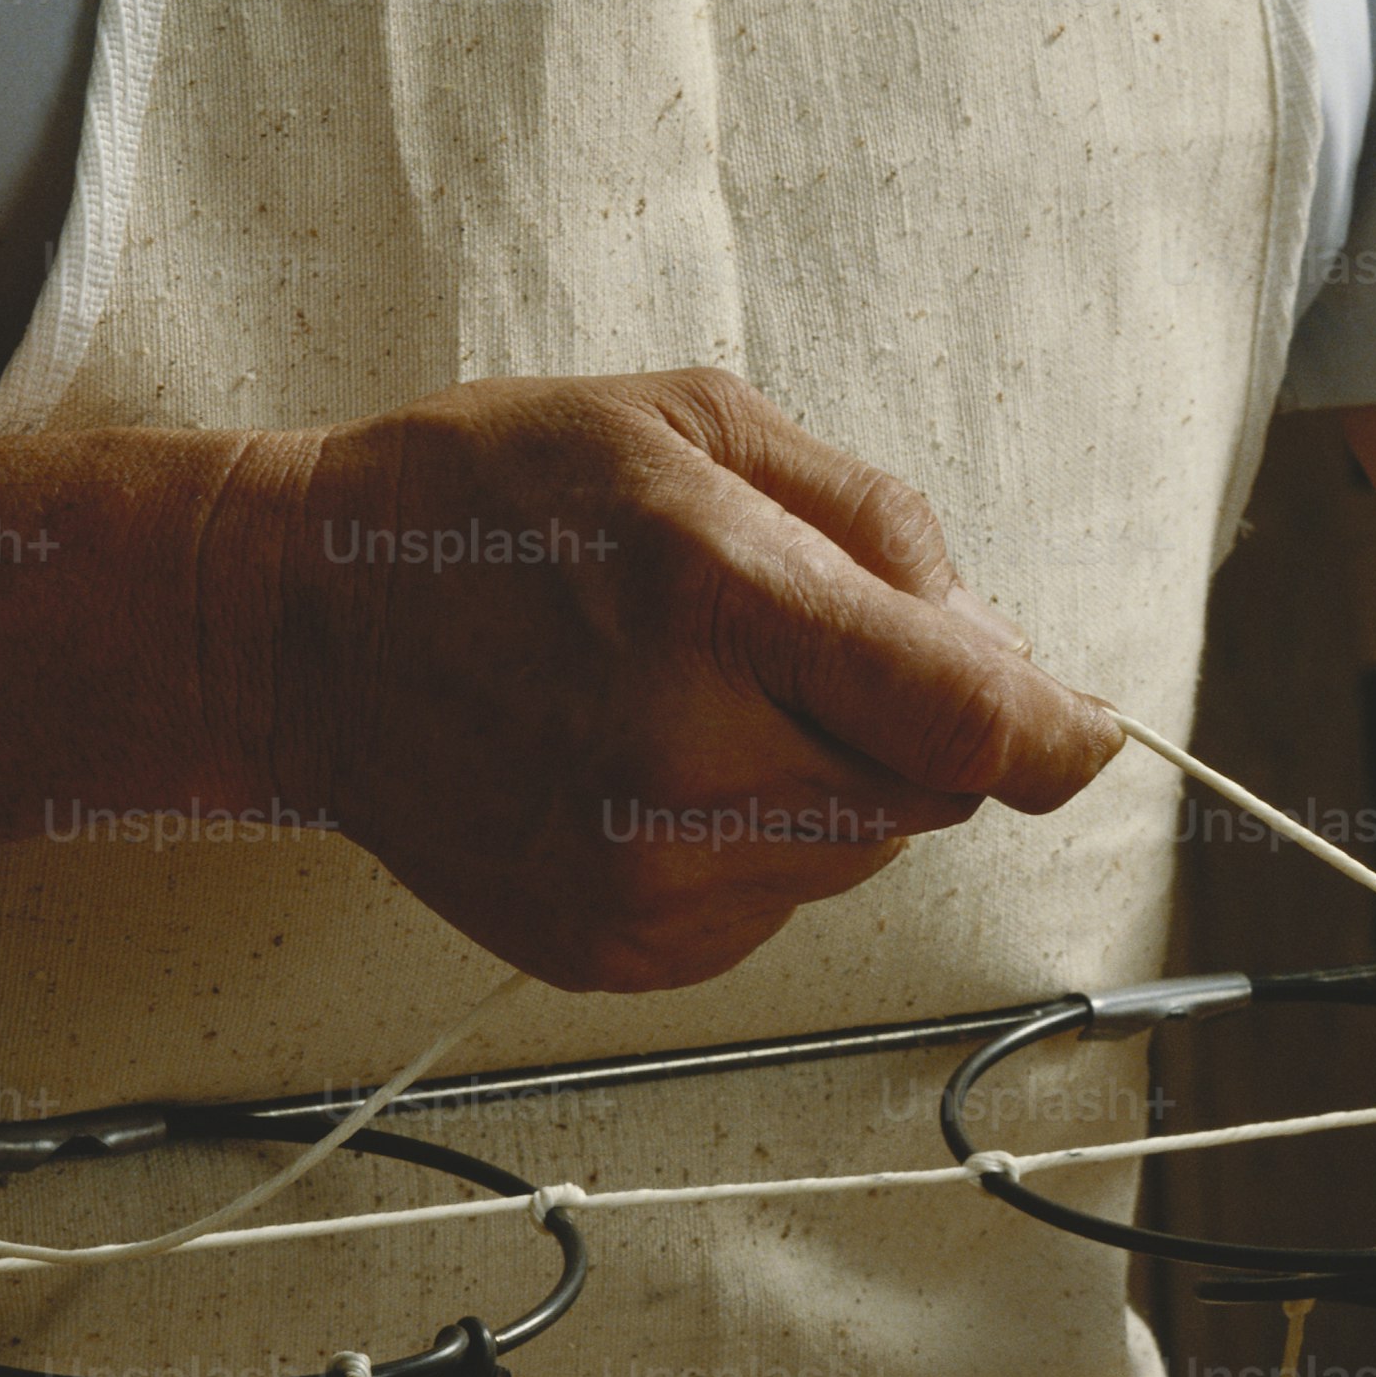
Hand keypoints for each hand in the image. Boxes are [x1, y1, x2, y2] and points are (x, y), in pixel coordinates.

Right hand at [214, 367, 1121, 989]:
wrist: (289, 627)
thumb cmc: (483, 502)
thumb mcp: (689, 425)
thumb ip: (872, 524)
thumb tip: (999, 640)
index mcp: (711, 604)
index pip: (966, 719)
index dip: (1057, 732)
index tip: (1086, 728)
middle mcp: (683, 762)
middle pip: (926, 790)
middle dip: (904, 722)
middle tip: (787, 646)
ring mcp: (643, 876)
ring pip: (854, 854)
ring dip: (823, 780)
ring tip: (686, 697)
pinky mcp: (618, 951)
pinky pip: (772, 909)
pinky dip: (749, 844)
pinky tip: (643, 767)